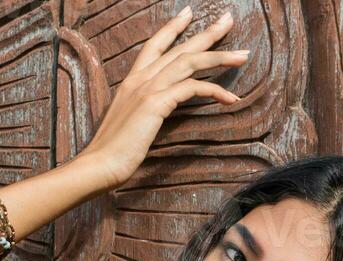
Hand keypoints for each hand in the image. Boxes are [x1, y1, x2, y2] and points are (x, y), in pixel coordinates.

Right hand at [77, 7, 247, 189]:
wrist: (100, 164)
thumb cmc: (113, 151)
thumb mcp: (131, 122)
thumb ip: (143, 110)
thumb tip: (156, 110)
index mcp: (132, 81)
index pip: (155, 45)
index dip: (172, 28)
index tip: (189, 13)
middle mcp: (140, 79)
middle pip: (179, 48)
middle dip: (207, 34)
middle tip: (228, 20)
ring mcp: (147, 88)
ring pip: (189, 62)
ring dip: (219, 57)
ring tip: (243, 55)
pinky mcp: (155, 103)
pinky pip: (192, 88)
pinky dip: (214, 90)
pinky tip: (231, 98)